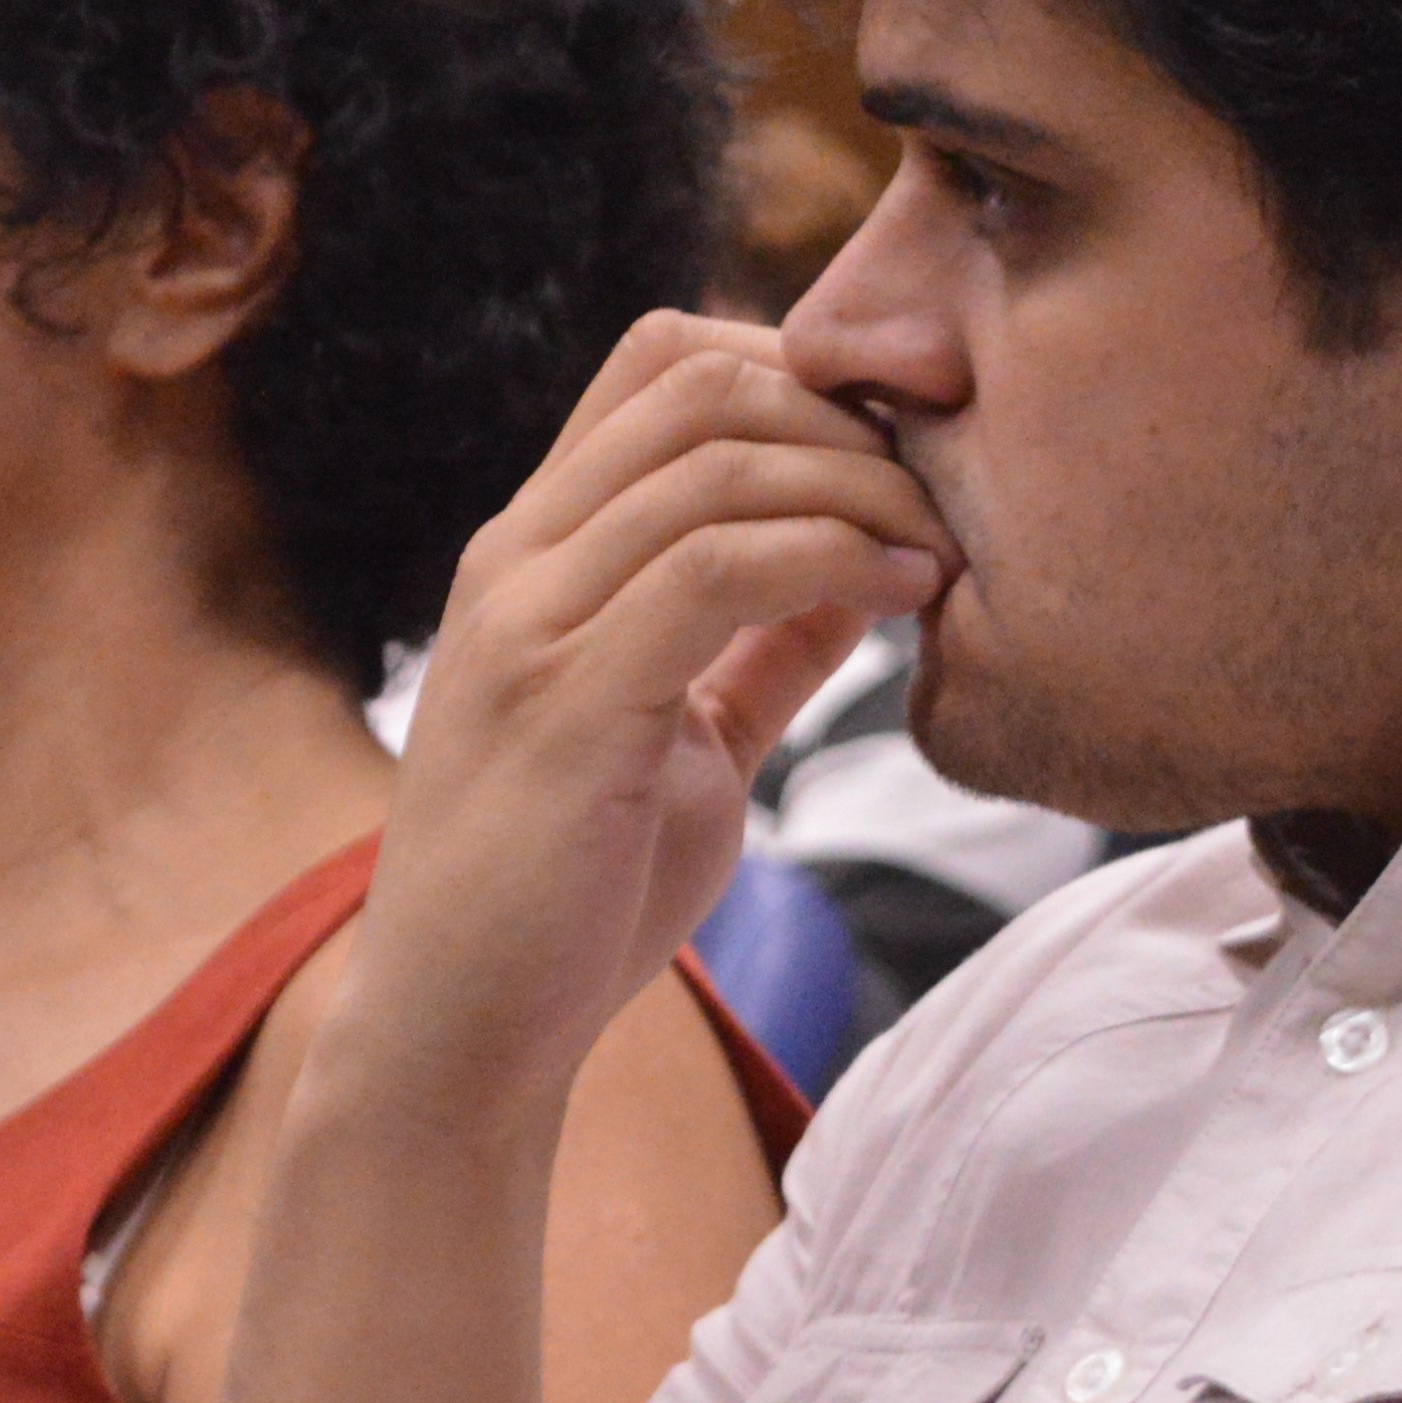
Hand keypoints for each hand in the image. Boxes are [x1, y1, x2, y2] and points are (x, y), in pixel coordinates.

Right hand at [356, 311, 950, 1109]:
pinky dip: (833, 557)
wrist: (458, 1040)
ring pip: (714, 462)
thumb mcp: (684, 740)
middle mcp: (515, 561)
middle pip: (697, 382)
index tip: (902, 451)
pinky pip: (717, 568)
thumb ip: (757, 644)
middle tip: (943, 493)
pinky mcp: (564, 703)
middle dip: (846, 414)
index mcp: (535, 552)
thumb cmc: (568, 899)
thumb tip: (870, 559)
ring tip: (942, 548)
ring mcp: (529, 624)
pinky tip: (905, 596)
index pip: (663, 362)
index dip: (799, 369)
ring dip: (859, 485)